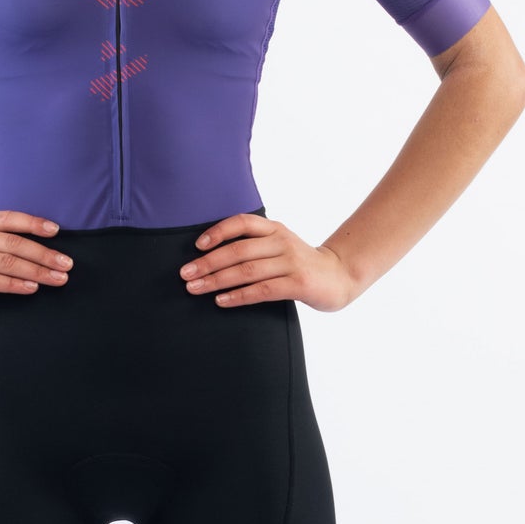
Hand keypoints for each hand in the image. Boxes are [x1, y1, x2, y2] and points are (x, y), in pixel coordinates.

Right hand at [0, 210, 73, 305]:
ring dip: (36, 270)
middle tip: (67, 264)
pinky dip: (13, 284)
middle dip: (44, 253)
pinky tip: (31, 287)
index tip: (57, 231)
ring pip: (5, 261)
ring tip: (58, 278)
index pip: (9, 218)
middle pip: (13, 242)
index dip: (34, 222)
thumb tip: (22, 235)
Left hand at [177, 212, 360, 312]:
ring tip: (195, 288)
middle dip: (207, 262)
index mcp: (274, 229)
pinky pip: (262, 289)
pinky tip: (221, 301)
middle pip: (238, 250)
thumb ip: (254, 246)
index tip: (197, 246)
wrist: (339, 277)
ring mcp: (291, 262)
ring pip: (246, 270)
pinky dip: (239, 295)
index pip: (242, 223)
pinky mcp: (299, 283)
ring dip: (216, 280)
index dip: (217, 232)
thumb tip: (210, 255)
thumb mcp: (279, 246)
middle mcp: (282, 241)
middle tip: (185, 274)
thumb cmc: (300, 264)